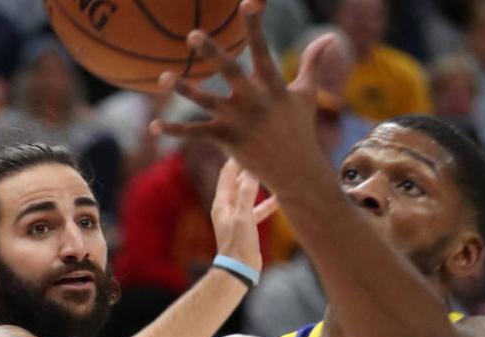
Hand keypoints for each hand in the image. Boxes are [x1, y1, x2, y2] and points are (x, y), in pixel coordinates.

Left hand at [150, 0, 341, 192]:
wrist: (297, 171)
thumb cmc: (300, 129)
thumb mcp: (307, 94)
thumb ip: (313, 63)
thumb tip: (330, 37)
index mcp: (273, 86)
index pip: (263, 51)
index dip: (255, 27)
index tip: (247, 3)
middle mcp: (254, 101)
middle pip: (230, 72)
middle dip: (212, 53)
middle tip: (193, 34)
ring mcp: (239, 121)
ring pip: (207, 102)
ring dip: (185, 89)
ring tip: (164, 76)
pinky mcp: (226, 140)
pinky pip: (196, 134)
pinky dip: (175, 132)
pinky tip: (153, 127)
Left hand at [211, 158, 277, 270]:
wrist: (238, 269)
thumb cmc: (238, 244)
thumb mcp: (243, 216)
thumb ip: (247, 193)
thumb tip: (251, 171)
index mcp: (222, 202)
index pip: (227, 174)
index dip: (236, 159)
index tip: (247, 144)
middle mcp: (227, 206)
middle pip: (238, 181)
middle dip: (249, 169)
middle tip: (262, 155)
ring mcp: (237, 216)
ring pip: (249, 194)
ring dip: (259, 185)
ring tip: (272, 172)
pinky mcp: (247, 225)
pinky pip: (257, 209)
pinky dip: (267, 202)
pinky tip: (280, 198)